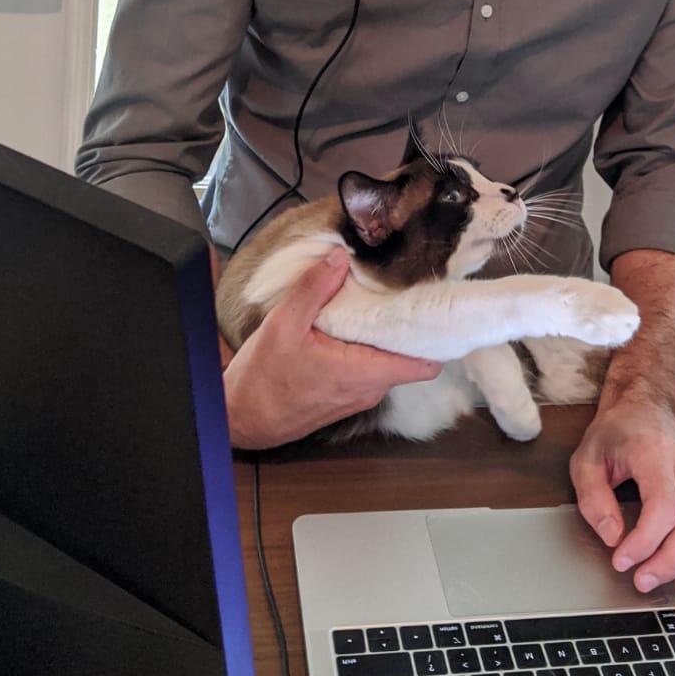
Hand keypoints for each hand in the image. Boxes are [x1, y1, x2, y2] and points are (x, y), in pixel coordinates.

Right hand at [222, 246, 440, 448]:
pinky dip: (367, 350)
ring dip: (384, 338)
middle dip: (406, 327)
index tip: (432, 306)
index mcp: (363, 373)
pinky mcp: (347, 397)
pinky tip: (352, 328)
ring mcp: (359, 396)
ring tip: (375, 304)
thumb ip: (315, 288)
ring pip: (389, 363)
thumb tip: (341, 257)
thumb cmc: (262, 377)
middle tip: (400, 291)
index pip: (424, 364)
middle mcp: (369, 390)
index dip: (434, 336)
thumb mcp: (284, 323)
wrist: (241, 418)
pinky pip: (370, 370)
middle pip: (408, 358)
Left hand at [570, 394, 674, 600]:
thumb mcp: (586, 457)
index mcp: (654, 452)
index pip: (663, 506)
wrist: (645, 404)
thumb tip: (613, 536)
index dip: (644, 542)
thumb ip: (592, 498)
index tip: (622, 561)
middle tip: (644, 581)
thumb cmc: (616, 433)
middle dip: (672, 561)